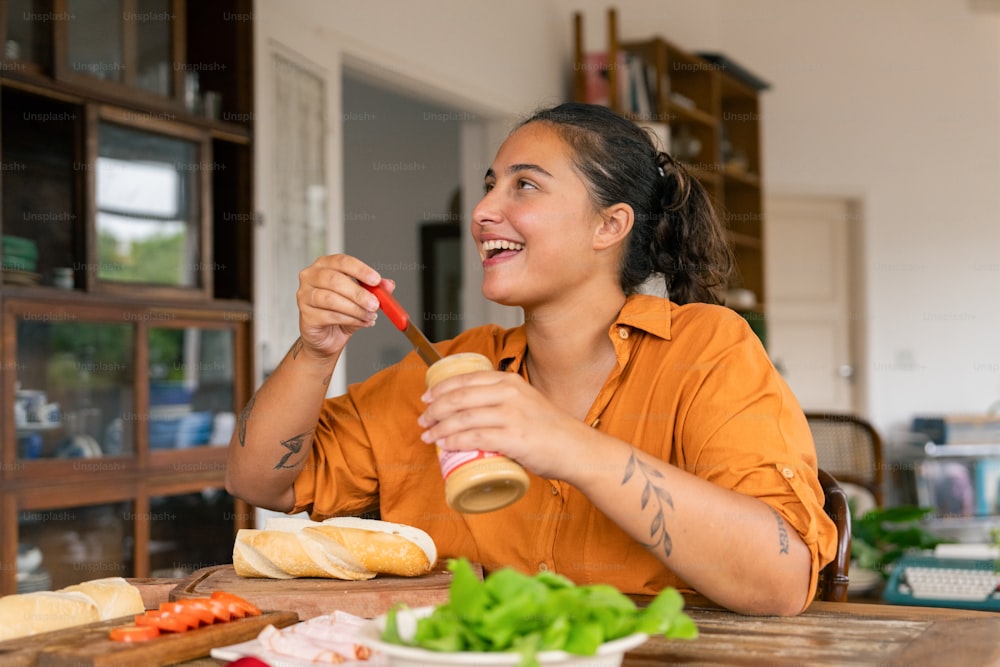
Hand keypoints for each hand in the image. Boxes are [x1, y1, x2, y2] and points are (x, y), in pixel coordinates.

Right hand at [296, 254, 385, 357]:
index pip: (342, 261)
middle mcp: (311, 277)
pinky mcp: (306, 315)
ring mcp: (304, 296)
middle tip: (375, 304)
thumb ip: (375, 289)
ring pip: (331, 299)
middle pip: (335, 280)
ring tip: (370, 316)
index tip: (376, 280)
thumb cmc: (341, 311)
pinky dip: (349, 320)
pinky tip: (361, 323)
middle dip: (359, 293)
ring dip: (355, 309)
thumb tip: (389, 284)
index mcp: (324, 265)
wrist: (327, 337)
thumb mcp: (362, 298)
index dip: (360, 270)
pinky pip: (329, 316)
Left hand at [417, 370, 593, 479]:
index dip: (441, 388)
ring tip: (428, 436)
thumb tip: (472, 410)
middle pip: (459, 397)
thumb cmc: (550, 430)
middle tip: (423, 420)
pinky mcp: (513, 438)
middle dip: (434, 409)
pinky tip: (444, 445)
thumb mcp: (526, 401)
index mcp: (509, 381)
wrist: (576, 448)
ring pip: (463, 418)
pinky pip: (475, 437)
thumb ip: (503, 400)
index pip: (466, 379)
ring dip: (439, 427)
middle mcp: (509, 393)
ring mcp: (511, 415)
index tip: (427, 397)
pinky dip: (455, 441)